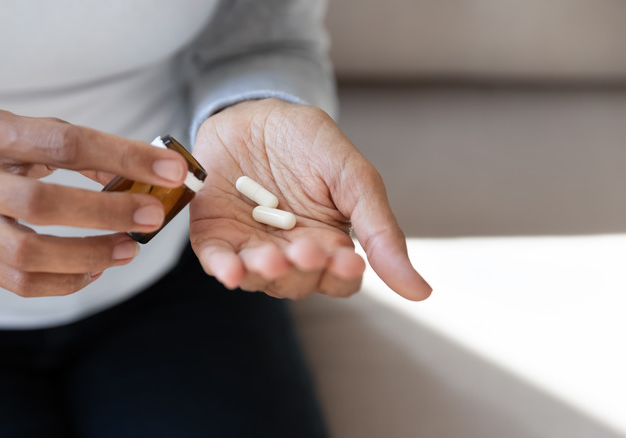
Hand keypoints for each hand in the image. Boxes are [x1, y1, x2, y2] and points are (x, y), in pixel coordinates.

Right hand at [0, 109, 187, 296]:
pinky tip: (96, 271)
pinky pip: (21, 284)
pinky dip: (67, 282)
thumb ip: (72, 146)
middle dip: (108, 212)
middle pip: (43, 204)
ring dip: (91, 255)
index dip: (122, 156)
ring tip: (131, 248)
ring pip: (30, 254)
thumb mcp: (18, 129)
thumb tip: (135, 173)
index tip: (169, 168)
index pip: (64, 143)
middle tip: (152, 215)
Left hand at [189, 99, 431, 300]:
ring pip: (258, 277)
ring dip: (265, 272)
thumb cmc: (310, 144)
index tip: (348, 259)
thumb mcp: (353, 177)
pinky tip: (230, 271)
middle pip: (298, 282)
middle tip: (305, 249)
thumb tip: (422, 293)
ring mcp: (250, 246)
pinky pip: (217, 260)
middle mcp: (289, 253)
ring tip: (271, 258)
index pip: (340, 279)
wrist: (255, 111)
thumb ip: (380, 230)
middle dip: (302, 270)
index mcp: (328, 244)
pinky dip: (224, 268)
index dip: (342, 275)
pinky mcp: (215, 235)